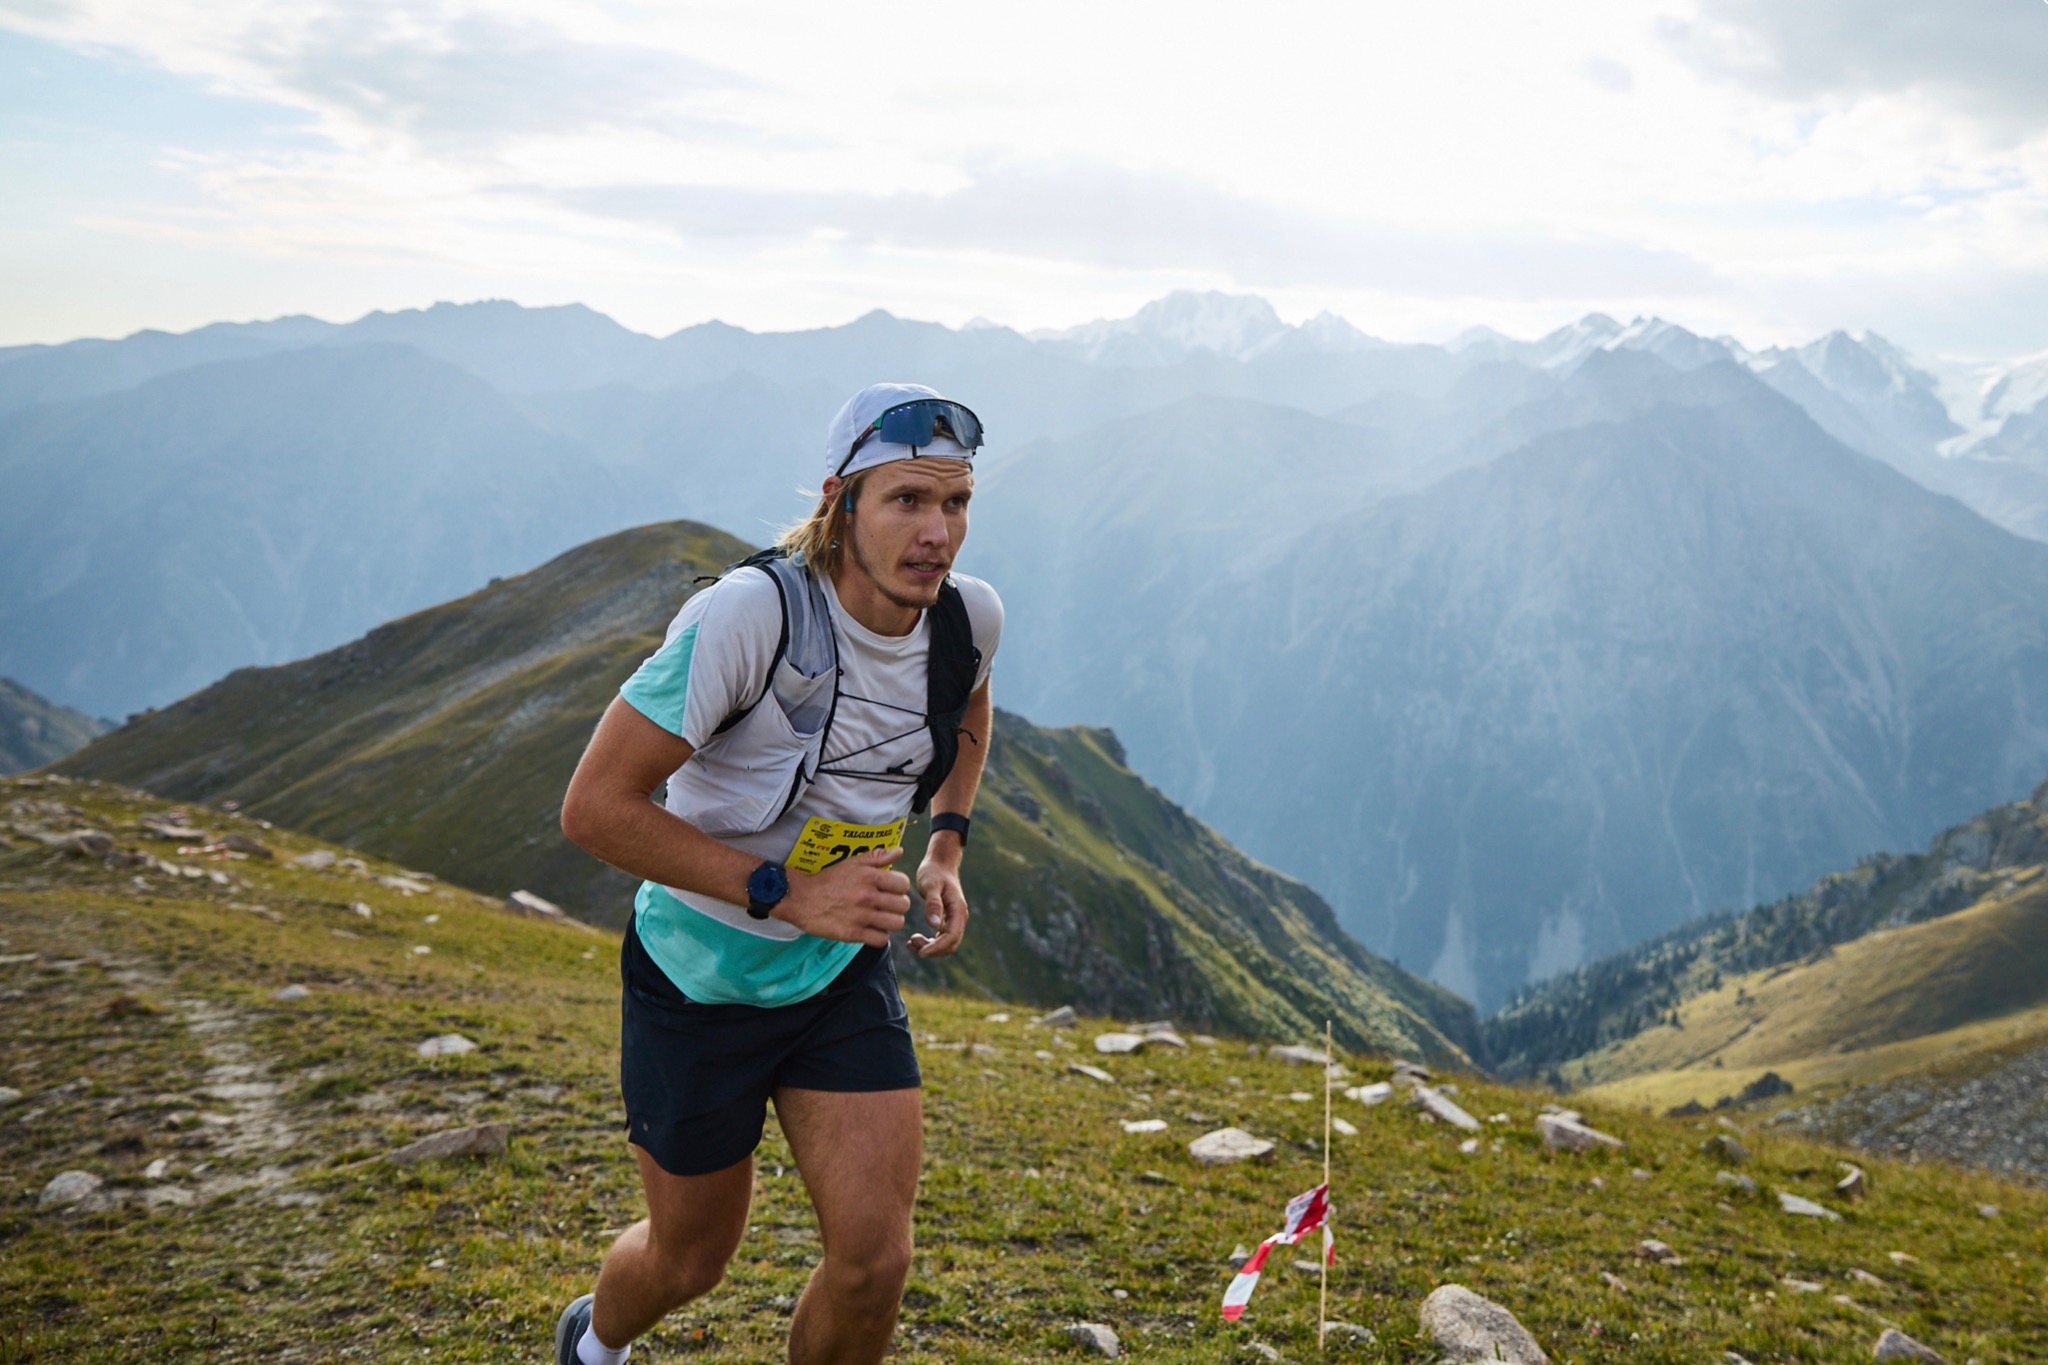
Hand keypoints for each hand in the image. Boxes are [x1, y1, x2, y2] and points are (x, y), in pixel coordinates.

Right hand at [776, 847, 911, 946]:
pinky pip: (881, 940)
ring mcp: (861, 916)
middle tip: (887, 905)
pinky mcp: (853, 934)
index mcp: (869, 877)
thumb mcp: (851, 862)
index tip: (891, 890)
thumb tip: (899, 852)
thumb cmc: (828, 879)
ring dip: (891, 921)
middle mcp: (868, 896)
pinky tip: (872, 929)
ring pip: (896, 923)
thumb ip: (877, 857)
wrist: (800, 898)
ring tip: (882, 918)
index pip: (903, 884)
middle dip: (897, 905)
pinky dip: (879, 936)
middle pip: (903, 905)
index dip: (900, 887)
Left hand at [910, 856, 969, 957]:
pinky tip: (913, 939)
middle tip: (911, 944)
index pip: (951, 937)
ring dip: (930, 947)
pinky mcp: (947, 920)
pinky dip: (929, 943)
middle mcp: (959, 917)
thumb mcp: (931, 885)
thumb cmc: (934, 871)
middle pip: (951, 945)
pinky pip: (941, 938)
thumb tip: (934, 925)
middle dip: (932, 949)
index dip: (937, 948)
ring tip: (910, 942)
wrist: (939, 863)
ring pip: (946, 944)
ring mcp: (954, 919)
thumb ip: (933, 904)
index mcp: (958, 910)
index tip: (920, 952)